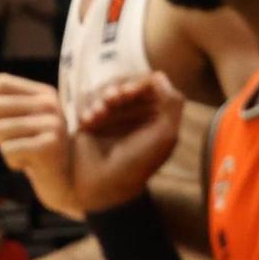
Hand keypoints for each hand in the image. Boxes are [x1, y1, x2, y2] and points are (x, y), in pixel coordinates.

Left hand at [0, 74, 69, 177]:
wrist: (66, 181)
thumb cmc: (35, 150)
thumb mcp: (21, 122)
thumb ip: (2, 107)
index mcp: (45, 93)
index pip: (1, 82)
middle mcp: (50, 104)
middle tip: (12, 142)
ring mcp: (52, 124)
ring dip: (4, 147)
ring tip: (23, 153)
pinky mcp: (48, 146)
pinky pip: (7, 150)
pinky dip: (12, 162)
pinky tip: (30, 164)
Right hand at [69, 73, 184, 214]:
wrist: (104, 184)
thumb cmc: (138, 163)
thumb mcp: (165, 135)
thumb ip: (172, 103)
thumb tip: (159, 75)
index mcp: (155, 116)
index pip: (149, 84)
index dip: (139, 82)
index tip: (128, 91)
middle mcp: (133, 113)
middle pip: (124, 82)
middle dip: (116, 87)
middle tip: (112, 99)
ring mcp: (111, 116)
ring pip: (103, 89)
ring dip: (100, 97)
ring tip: (98, 114)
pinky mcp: (91, 120)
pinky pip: (86, 101)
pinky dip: (87, 107)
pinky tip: (88, 121)